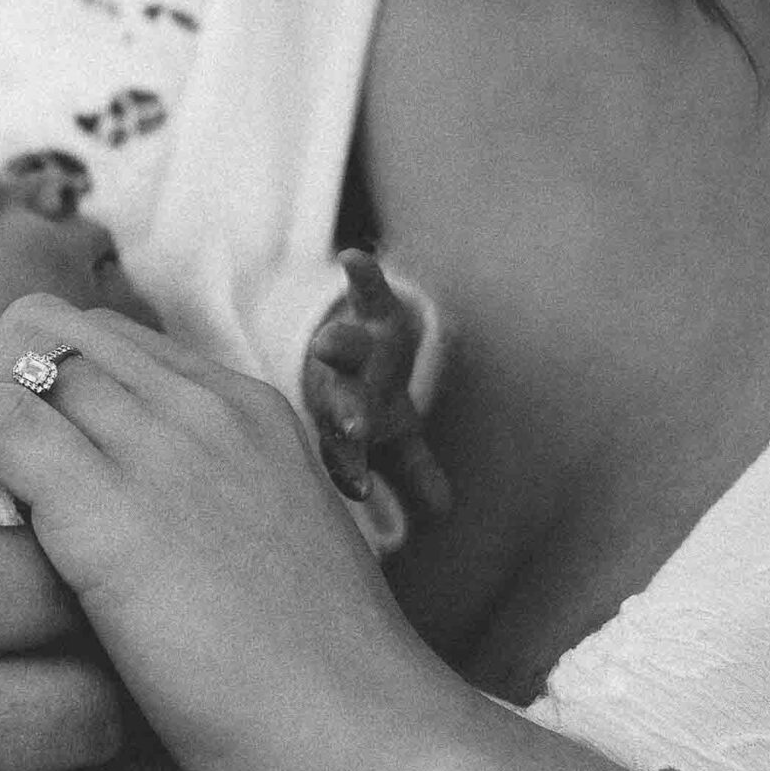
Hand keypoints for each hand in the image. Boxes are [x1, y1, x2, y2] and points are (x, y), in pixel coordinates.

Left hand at [0, 299, 466, 770]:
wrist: (373, 748)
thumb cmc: (312, 707)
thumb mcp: (249, 587)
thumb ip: (183, 545)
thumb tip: (95, 563)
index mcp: (245, 417)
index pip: (106, 343)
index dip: (18, 361)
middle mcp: (205, 407)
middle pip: (50, 325)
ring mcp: (165, 446)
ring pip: (11, 349)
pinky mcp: (117, 505)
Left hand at [303, 247, 452, 525]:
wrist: (342, 342)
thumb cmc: (369, 398)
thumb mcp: (395, 435)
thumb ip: (414, 471)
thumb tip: (443, 513)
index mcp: (351, 422)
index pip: (350, 453)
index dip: (355, 471)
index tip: (361, 492)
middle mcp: (344, 385)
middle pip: (345, 402)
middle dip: (349, 416)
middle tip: (353, 430)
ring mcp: (353, 345)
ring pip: (345, 347)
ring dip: (339, 345)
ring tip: (326, 341)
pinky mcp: (369, 306)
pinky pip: (366, 289)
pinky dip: (363, 274)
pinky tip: (354, 257)